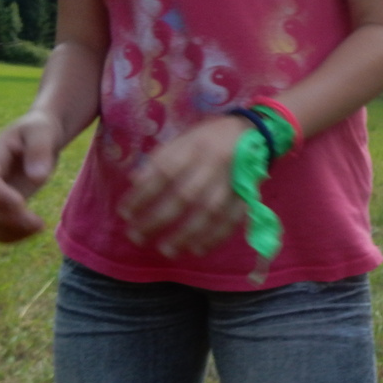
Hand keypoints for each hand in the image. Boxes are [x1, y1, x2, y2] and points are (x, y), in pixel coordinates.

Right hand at [0, 113, 63, 242]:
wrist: (39, 137)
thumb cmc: (40, 130)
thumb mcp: (43, 131)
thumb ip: (40, 150)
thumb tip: (37, 178)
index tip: (21, 204)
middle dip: (6, 218)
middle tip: (38, 222)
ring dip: (7, 231)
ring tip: (38, 227)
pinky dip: (9, 236)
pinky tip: (33, 232)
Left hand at [117, 114, 247, 257]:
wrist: (257, 132)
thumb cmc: (211, 136)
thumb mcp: (184, 137)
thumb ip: (161, 158)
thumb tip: (134, 181)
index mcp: (195, 145)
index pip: (164, 171)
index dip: (142, 194)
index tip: (125, 213)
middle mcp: (214, 163)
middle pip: (185, 195)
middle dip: (158, 219)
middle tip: (137, 237)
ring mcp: (233, 180)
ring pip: (210, 211)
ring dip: (186, 233)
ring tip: (166, 250)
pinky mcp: (247, 194)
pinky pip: (232, 219)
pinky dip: (215, 237)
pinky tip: (197, 249)